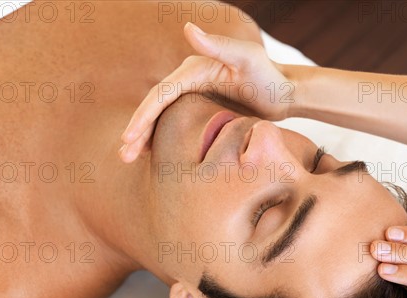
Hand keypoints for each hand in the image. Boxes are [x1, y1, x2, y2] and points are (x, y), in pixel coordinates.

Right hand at [119, 22, 293, 162]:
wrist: (283, 94)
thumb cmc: (269, 76)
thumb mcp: (248, 59)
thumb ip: (219, 46)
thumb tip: (188, 29)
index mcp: (194, 70)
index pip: (161, 94)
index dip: (144, 115)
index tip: (130, 136)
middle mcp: (188, 82)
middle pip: (155, 107)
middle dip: (137, 130)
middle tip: (123, 154)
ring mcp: (193, 97)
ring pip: (161, 118)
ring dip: (144, 137)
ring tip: (127, 158)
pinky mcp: (200, 112)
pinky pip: (174, 126)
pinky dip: (160, 139)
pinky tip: (150, 156)